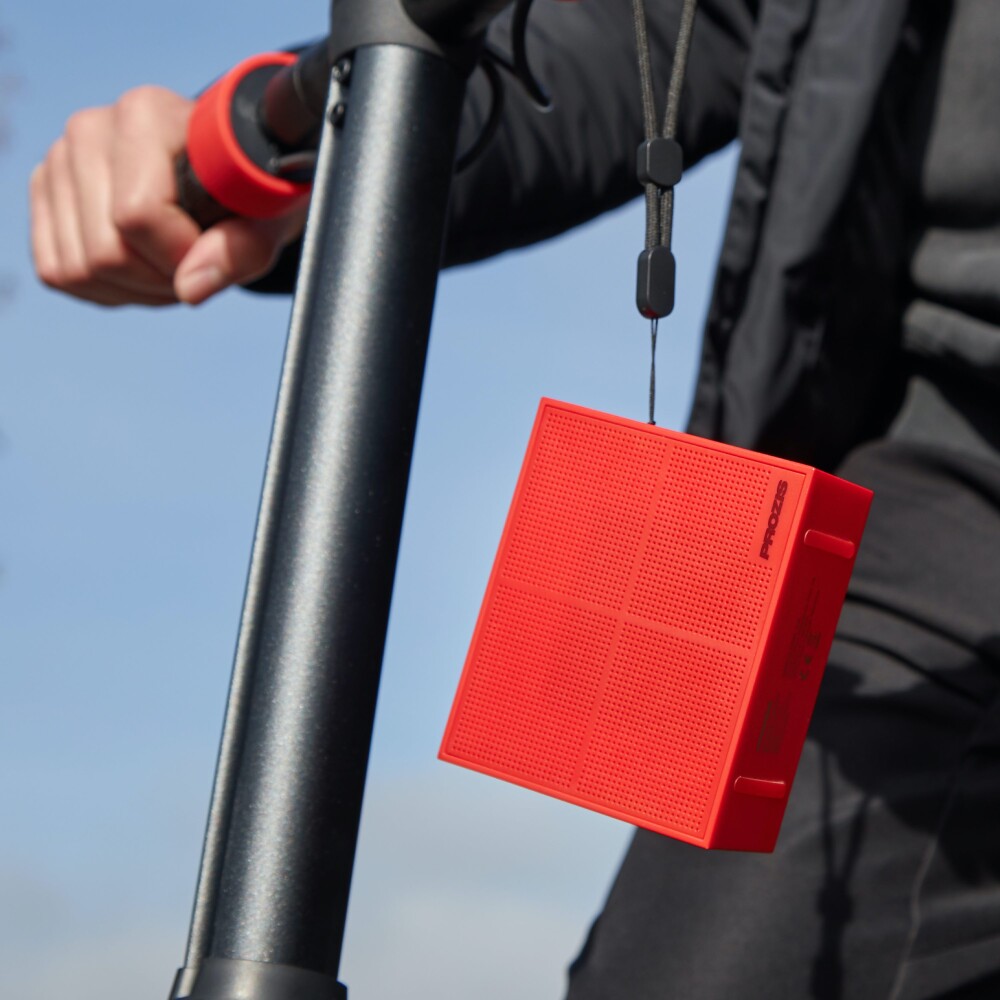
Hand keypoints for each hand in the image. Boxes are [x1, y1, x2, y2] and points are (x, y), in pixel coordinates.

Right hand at [30, 86, 307, 306]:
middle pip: (107, 252)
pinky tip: (143, 263)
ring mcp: (58, 162)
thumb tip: (191, 287)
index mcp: (145, 114)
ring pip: (81, 269)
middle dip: (161, 278)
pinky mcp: (43, 195)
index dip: (180, 254)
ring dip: (138, 287)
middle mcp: (89, 129)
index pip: (138, 214)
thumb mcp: (268, 218)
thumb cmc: (251, 191)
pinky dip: (109, 287)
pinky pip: (61, 273)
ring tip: (173, 260)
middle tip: (197, 260)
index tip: (213, 247)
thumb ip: (241, 250)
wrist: (225, 174)